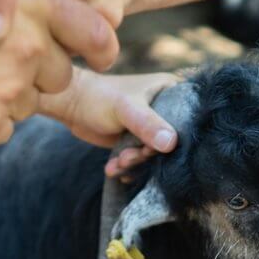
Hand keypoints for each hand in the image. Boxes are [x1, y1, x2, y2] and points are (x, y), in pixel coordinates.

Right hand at [0, 0, 118, 148]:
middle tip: (7, 58)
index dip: (88, 37)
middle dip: (40, 69)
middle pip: (60, 74)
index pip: (89, 29)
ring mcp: (5, 91)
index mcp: (34, 4)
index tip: (83, 45)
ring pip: (28, 105)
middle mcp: (28, 50)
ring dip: (10, 96)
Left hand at [38, 70, 180, 176]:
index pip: (187, 118)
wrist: (70, 104)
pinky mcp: (137, 138)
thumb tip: (171, 144)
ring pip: (153, 152)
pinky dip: (127, 166)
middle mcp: (164, 107)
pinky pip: (140, 157)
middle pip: (170, 139)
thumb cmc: (98, 97)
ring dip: (134, 162)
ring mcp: (150, 124)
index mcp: (170, 90)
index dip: (176, 137)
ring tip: (117, 162)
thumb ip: (148, 125)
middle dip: (147, 153)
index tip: (154, 148)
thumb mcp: (125, 109)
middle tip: (127, 157)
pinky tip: (113, 168)